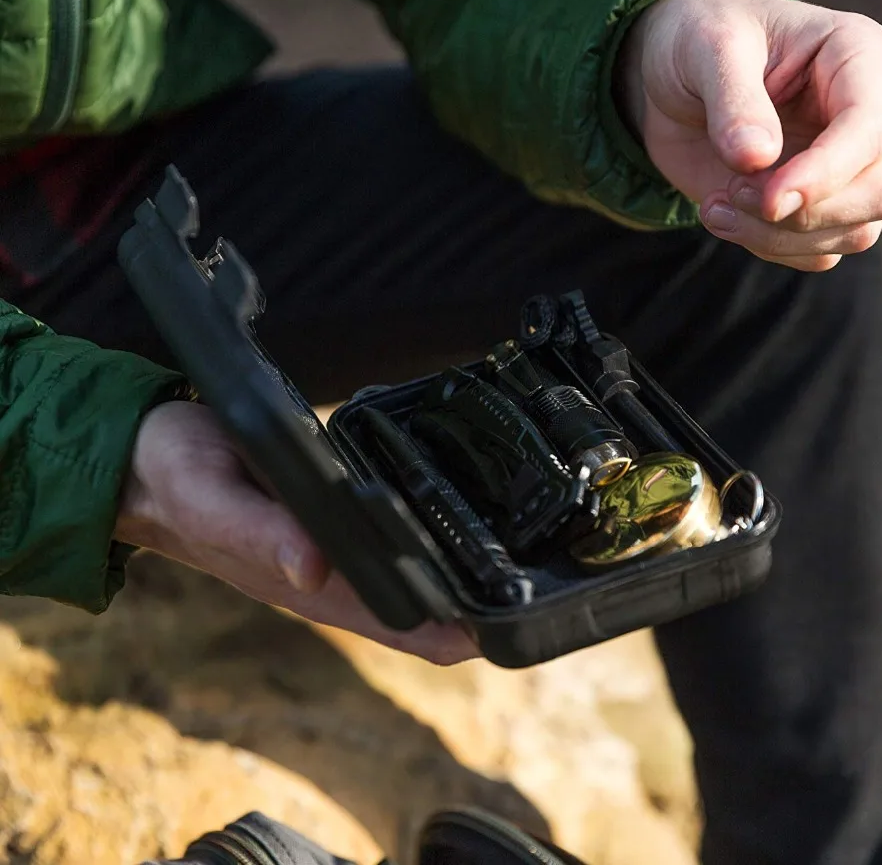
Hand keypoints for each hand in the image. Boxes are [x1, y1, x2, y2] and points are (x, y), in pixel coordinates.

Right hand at [116, 401, 477, 664]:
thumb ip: (261, 532)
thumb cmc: (175, 478)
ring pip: (403, 578)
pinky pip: (383, 540)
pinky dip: (420, 541)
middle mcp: (323, 573)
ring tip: (508, 571)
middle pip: (412, 610)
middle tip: (527, 598)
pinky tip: (449, 527)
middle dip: (469, 611)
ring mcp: (327, 551)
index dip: (450, 631)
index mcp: (303, 580)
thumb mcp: (212, 498)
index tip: (502, 626)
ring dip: (451, 581)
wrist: (145, 458)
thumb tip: (316, 565)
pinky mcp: (325, 519)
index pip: (392, 621)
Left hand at [617, 0, 881, 269]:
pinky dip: (767, 246)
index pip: (872, 128)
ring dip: (776, 236)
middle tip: (731, 193)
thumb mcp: (706, 48)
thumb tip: (758, 159)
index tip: (769, 199)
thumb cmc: (697, 41)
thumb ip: (733, 101)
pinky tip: (721, 214)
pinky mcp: (819, 204)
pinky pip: (817, 252)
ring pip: (854, 232)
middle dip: (804, 212)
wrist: (672, 77)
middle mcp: (871, 114)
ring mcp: (851, 165)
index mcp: (859, 55)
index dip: (825, 173)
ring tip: (716, 205)